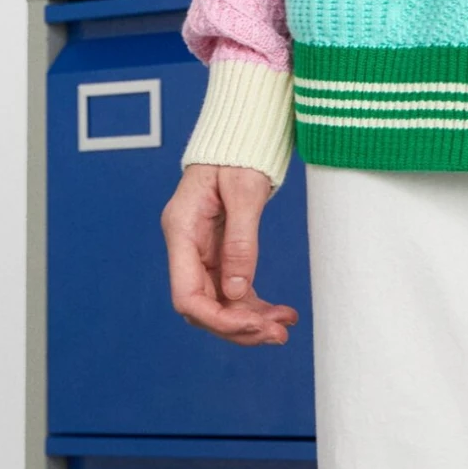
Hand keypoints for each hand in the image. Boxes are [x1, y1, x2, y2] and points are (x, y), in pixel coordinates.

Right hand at [161, 162, 300, 346]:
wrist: (241, 133)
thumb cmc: (239, 152)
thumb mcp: (243, 190)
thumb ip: (240, 240)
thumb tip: (237, 292)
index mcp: (181, 230)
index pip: (187, 295)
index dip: (218, 319)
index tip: (253, 326)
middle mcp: (186, 246)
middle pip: (204, 306)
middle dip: (240, 326)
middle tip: (279, 335)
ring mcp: (202, 250)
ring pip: (221, 302)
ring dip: (252, 320)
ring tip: (286, 327)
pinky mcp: (220, 250)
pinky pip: (235, 288)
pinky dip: (256, 304)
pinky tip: (282, 313)